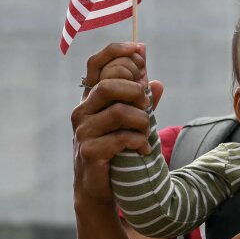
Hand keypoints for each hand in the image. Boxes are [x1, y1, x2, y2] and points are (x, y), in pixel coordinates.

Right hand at [71, 42, 163, 206]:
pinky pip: (121, 138)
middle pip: (108, 85)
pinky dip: (139, 142)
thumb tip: (157, 81)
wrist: (99, 187)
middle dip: (135, 90)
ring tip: (148, 131)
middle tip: (147, 104)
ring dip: (142, 120)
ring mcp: (83, 131)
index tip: (140, 51)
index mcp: (90, 98)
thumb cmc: (115, 149)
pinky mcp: (89, 151)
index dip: (117, 52)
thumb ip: (141, 103)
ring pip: (118, 112)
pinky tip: (143, 149)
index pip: (96, 64)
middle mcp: (82, 110)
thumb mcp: (129, 123)